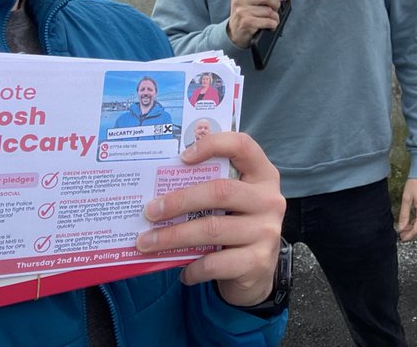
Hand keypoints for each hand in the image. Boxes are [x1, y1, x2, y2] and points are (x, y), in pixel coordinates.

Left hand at [136, 132, 285, 306]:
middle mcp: (269, 200)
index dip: (213, 145)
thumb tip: (157, 189)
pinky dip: (192, 267)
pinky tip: (182, 272)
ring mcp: (266, 231)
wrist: (258, 272)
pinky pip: (215, 262)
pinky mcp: (258, 262)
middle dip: (179, 201)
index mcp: (262, 175)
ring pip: (212, 229)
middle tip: (150, 211)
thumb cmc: (235, 226)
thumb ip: (209, 188)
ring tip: (147, 243)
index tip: (182, 157)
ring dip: (173, 236)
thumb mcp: (232, 203)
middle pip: (220, 191)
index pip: (242, 146)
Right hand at [226, 0, 284, 46]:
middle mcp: (239, 0)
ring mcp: (242, 11)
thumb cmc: (245, 15)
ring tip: (271, 19)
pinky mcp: (247, 23)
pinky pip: (269, 22)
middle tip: (276, 8)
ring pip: (269, 11)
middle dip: (276, 3)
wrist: (235, 33)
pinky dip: (273, 25)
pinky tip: (269, 26)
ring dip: (275, 17)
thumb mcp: (246, 1)